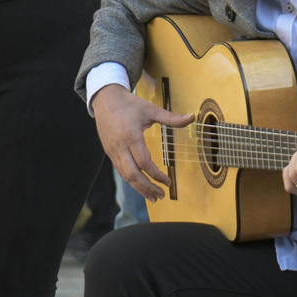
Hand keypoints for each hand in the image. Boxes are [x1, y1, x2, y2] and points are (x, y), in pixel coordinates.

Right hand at [92, 84, 192, 201]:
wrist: (105, 99)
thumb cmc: (129, 104)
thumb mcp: (150, 109)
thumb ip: (171, 117)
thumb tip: (192, 118)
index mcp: (131, 136)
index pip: (144, 162)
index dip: (157, 175)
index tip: (169, 182)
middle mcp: (120, 146)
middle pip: (133, 174)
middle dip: (147, 187)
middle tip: (161, 195)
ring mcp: (113, 151)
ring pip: (125, 175)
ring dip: (139, 188)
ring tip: (153, 197)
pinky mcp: (109, 152)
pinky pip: (120, 171)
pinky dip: (131, 181)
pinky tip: (141, 186)